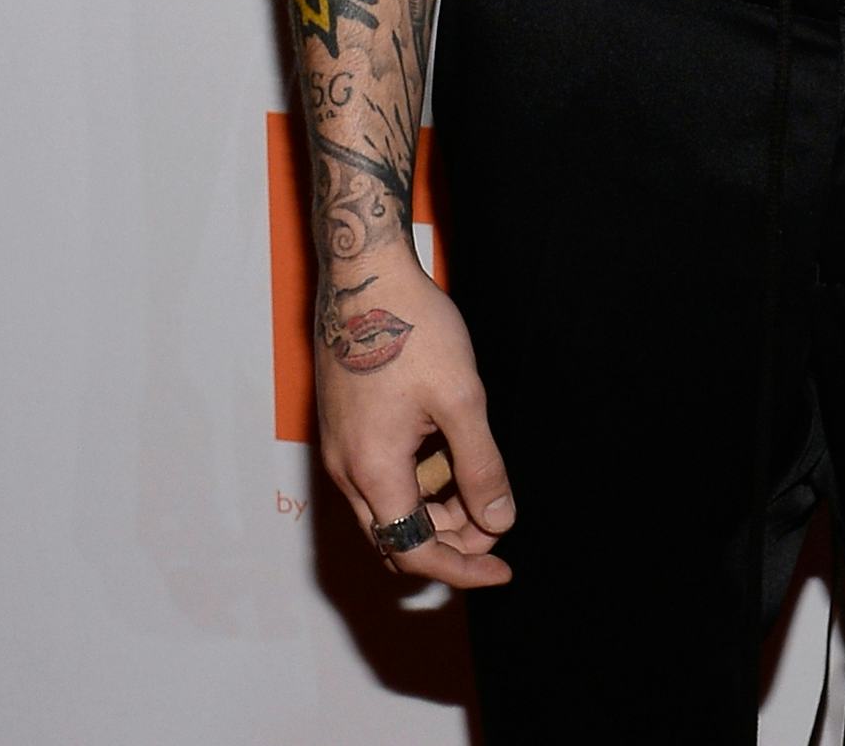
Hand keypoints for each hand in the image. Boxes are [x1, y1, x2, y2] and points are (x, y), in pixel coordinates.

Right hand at [315, 246, 514, 590]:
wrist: (364, 274)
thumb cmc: (412, 328)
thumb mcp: (461, 399)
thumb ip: (480, 466)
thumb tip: (499, 523)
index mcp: (373, 471)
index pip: (416, 552)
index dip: (462, 569)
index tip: (502, 569)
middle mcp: (347, 469)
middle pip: (399, 537)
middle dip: (452, 539)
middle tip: (497, 517)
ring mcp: (341, 446)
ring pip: (390, 506)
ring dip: (435, 507)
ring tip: (479, 475)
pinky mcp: (344, 424)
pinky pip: (381, 474)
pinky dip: (418, 477)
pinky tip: (448, 444)